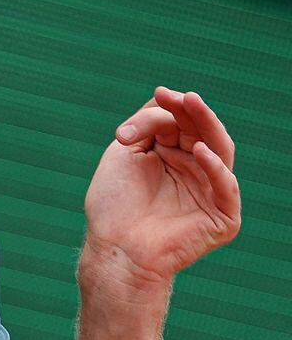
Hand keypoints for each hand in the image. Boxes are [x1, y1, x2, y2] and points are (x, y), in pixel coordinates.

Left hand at [83, 85, 240, 291]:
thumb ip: (145, 126)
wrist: (114, 247)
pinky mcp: (223, 217)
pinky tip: (198, 151)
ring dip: (208, 126)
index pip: (181, 124)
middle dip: (192, 112)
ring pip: (220, 152)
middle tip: (181, 96)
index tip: (160, 92)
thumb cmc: (114, 205)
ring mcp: (211, 193)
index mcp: (173, 156)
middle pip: (203, 133)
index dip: (174, 107)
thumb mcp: (124, 155)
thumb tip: (163, 100)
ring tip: (193, 106)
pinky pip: (226, 187)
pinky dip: (215, 168)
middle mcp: (195, 171)